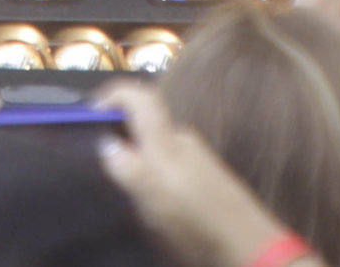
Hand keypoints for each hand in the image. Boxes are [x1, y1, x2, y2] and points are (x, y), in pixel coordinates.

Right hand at [99, 82, 293, 266]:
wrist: (250, 245)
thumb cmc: (200, 224)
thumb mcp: (157, 200)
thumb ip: (130, 169)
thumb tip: (105, 143)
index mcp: (166, 141)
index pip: (139, 96)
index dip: (113, 94)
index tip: (89, 111)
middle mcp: (182, 141)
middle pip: (146, 118)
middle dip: (119, 127)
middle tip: (95, 153)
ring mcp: (196, 158)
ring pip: (156, 142)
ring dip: (135, 152)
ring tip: (118, 183)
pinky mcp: (204, 176)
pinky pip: (168, 161)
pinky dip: (152, 169)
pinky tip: (148, 198)